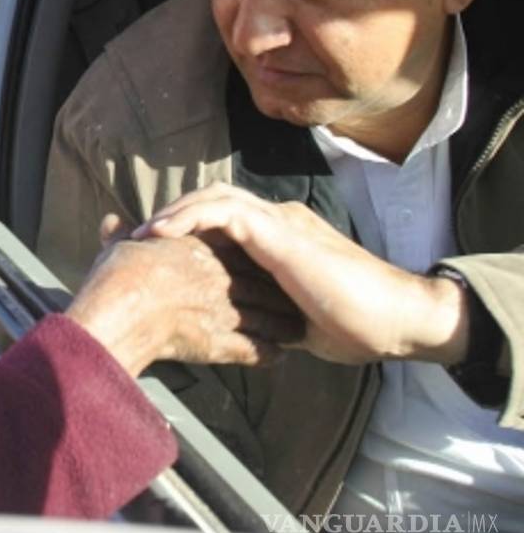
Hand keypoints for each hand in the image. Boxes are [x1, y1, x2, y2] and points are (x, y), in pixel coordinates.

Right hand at [66, 233, 304, 376]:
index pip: (238, 254)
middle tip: (296, 298)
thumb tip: (110, 222)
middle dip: (280, 292)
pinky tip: (280, 356)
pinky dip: (270, 353)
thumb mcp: (120, 245)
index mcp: (201, 252)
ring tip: (298, 331)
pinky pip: (255, 349)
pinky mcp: (221, 344)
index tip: (264, 265)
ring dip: (284, 325)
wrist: (122, 308)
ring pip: (267, 317)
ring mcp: (224, 312)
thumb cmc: (120, 274)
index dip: (253, 260)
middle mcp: (220, 279)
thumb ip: (120, 235)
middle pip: (261, 284)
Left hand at [133, 183, 468, 364]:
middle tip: (135, 239)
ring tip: (140, 235)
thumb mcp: (294, 318)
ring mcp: (281, 223)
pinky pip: (224, 212)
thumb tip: (241, 335)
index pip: (224, 221)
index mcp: (280, 240)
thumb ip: (267, 314)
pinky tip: (162, 235)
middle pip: (213, 201)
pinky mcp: (281, 232)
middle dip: (172, 215)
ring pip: (214, 198)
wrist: (398, 321)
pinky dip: (188, 218)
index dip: (186, 231)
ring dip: (173, 213)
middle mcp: (278, 222)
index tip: (151, 254)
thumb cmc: (355, 325)